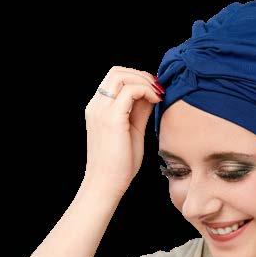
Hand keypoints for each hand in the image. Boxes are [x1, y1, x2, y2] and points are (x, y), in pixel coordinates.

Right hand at [82, 66, 163, 198]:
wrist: (106, 184)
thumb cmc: (120, 163)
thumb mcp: (132, 130)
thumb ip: (139, 111)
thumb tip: (152, 95)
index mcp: (98, 108)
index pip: (115, 78)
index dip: (137, 78)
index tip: (155, 90)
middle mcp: (96, 106)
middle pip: (116, 71)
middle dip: (141, 75)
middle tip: (159, 89)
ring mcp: (101, 110)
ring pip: (121, 76)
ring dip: (144, 81)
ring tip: (158, 95)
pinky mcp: (112, 118)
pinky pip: (130, 91)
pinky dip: (146, 91)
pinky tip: (156, 101)